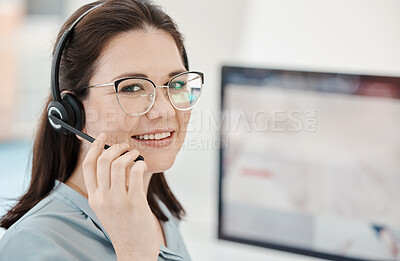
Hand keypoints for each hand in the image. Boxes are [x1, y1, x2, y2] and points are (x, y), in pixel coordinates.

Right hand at [82, 133, 158, 260]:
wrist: (134, 251)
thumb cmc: (124, 227)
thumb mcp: (108, 208)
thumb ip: (110, 187)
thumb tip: (121, 160)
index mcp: (94, 198)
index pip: (88, 166)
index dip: (94, 147)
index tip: (103, 137)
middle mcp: (103, 198)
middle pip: (103, 161)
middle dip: (115, 148)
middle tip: (126, 148)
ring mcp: (118, 200)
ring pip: (118, 164)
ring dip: (130, 154)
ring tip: (137, 156)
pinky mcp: (134, 202)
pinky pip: (135, 172)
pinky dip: (140, 164)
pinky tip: (143, 167)